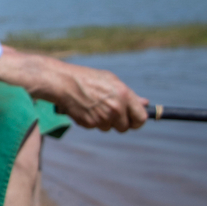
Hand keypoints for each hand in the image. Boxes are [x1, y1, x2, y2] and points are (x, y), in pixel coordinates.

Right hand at [0, 46, 148, 131]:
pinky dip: (90, 120)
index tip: (133, 120)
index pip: (141, 117)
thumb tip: (145, 103)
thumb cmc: (86, 78)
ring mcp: (103, 117)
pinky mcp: (90, 123)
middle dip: (118, 122)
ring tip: (92, 105)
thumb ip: (128, 94)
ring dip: (103, 121)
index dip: (138, 121)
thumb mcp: (110, 80)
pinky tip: (83, 108)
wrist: (61, 82)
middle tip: (108, 112)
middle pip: (125, 127)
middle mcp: (115, 107)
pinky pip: (95, 127)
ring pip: (109, 128)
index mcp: (123, 94)